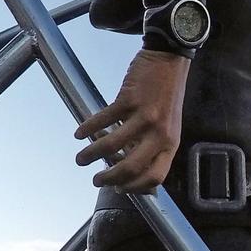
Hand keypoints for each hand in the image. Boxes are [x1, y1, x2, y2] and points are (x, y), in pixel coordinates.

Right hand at [75, 49, 189, 192]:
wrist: (169, 62)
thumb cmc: (166, 97)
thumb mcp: (168, 127)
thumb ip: (152, 147)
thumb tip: (130, 169)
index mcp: (171, 144)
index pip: (155, 176)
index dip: (135, 187)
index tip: (119, 189)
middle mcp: (160, 134)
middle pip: (132, 167)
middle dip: (109, 179)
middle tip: (96, 180)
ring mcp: (145, 117)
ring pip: (112, 145)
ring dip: (91, 155)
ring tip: (81, 159)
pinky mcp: (129, 100)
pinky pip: (103, 120)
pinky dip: (88, 129)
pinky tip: (79, 133)